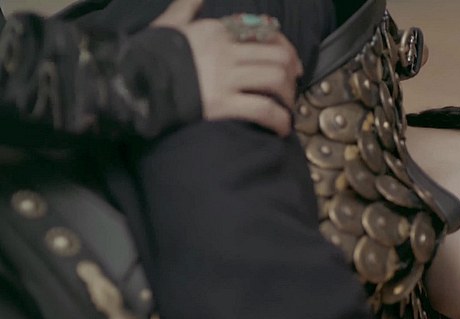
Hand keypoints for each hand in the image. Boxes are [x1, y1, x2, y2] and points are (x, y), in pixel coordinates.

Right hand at [152, 0, 302, 135]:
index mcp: (216, 31)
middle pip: (278, 57)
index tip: (293, 65)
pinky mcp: (223, 105)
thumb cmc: (149, 57)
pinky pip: (265, 110)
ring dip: (288, 98)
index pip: (264, 33)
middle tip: (292, 90)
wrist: (130, 86)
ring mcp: (224, 78)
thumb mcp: (170, 25)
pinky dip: (280, 120)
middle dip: (292, 76)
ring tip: (286, 110)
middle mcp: (225, 51)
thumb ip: (188, 7)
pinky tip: (282, 128)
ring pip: (276, 80)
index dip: (286, 49)